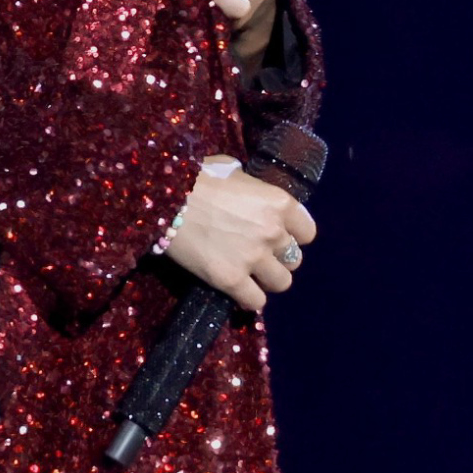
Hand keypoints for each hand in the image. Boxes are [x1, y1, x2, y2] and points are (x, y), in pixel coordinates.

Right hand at [166, 160, 315, 311]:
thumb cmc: (196, 178)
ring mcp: (253, 258)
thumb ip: (251, 189)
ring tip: (249, 274)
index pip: (307, 232)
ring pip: (281, 283)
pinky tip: (236, 289)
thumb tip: (248, 193)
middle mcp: (274, 232)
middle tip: (257, 254)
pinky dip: (247, 298)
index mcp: (279, 203)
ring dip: (266, 279)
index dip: (293, 236)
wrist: (164, 199)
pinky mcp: (231, 280)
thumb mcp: (232, 171)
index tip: (277, 236)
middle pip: (294, 259)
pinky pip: (255, 302)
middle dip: (277, 258)